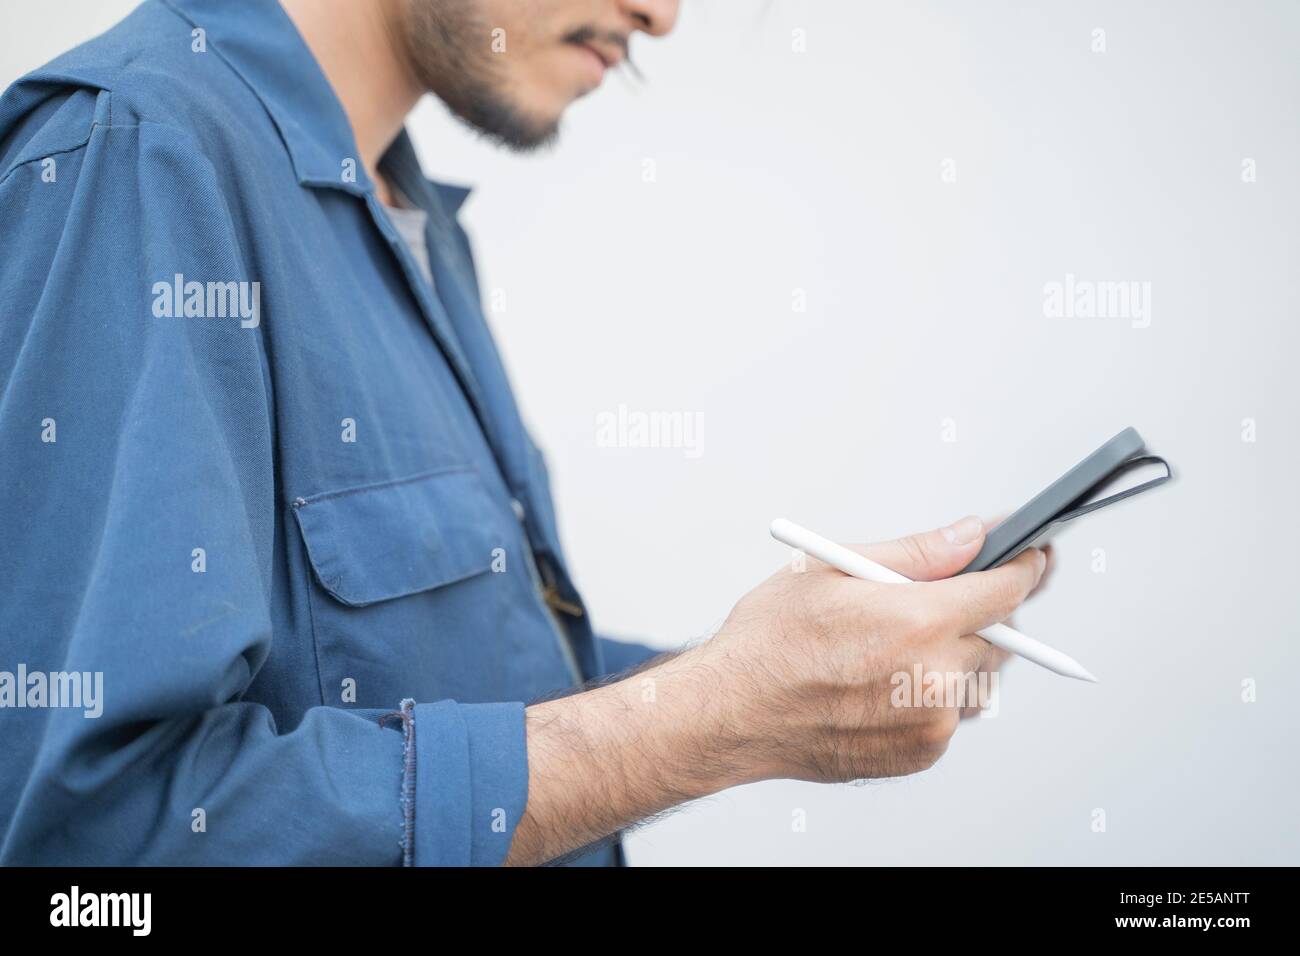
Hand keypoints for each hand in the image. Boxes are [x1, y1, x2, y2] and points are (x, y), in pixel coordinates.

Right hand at [506, 516, 1045, 863]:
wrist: (730, 715)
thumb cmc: (769, 640)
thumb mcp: (832, 568)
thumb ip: (917, 552)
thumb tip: (973, 534)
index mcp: (918, 622)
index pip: (1008, 588)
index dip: (1028, 565)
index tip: (1036, 554)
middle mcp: (937, 678)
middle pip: (1002, 634)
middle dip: (983, 608)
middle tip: (943, 595)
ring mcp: (932, 723)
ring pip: (982, 677)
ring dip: (961, 653)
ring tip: (900, 641)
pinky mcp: (921, 754)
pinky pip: (954, 713)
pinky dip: (937, 692)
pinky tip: (887, 678)